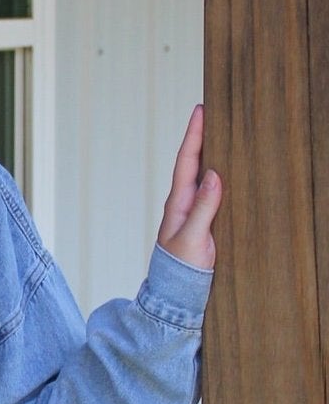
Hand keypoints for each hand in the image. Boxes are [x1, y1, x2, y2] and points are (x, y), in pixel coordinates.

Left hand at [157, 104, 221, 269]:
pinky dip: (219, 175)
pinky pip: (212, 192)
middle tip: (214, 110)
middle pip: (194, 162)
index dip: (194, 135)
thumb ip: (203, 208)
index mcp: (178, 202)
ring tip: (222, 131)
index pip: (187, 161)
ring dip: (211, 153)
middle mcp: (184, 203)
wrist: (175, 294)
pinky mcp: (204, 223)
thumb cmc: (180, 270)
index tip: (201, 110)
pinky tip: (228, 169)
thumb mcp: (192, 238)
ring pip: (203, 175)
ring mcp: (193, 212)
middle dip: (203, 136)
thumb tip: (213, 174)